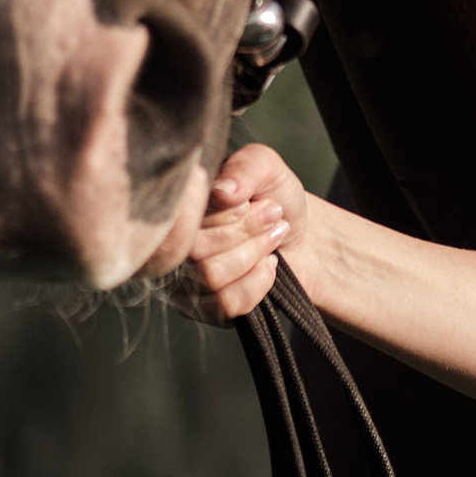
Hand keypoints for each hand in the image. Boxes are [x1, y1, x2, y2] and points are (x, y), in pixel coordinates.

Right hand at [164, 143, 309, 325]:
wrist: (303, 238)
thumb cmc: (276, 198)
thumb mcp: (267, 168)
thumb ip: (245, 167)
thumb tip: (222, 190)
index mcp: (178, 207)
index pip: (180, 218)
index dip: (221, 213)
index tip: (248, 201)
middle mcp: (173, 244)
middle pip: (195, 250)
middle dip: (246, 231)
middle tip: (272, 215)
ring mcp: (183, 280)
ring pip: (211, 277)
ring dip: (255, 253)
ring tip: (274, 236)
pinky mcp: (202, 308)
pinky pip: (225, 303)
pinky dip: (258, 282)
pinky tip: (269, 265)